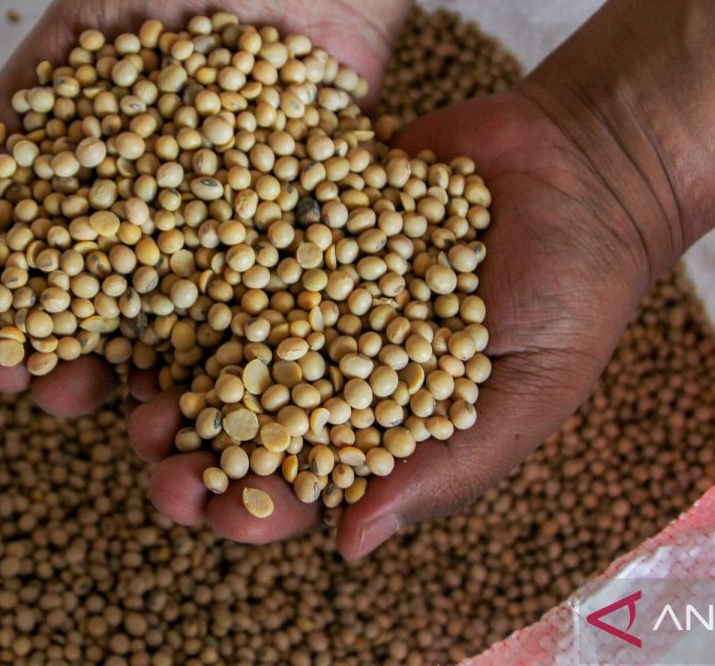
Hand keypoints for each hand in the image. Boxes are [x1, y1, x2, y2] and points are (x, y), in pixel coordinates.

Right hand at [0, 0, 395, 412]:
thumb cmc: (173, 0)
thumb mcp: (77, 34)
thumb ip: (16, 111)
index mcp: (84, 208)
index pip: (27, 267)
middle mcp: (146, 250)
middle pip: (93, 330)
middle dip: (55, 366)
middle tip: (32, 384)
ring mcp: (216, 265)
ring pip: (173, 351)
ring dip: (142, 393)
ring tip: (127, 415)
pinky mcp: (285, 268)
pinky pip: (262, 330)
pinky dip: (243, 370)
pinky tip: (223, 396)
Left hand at [127, 87, 675, 556]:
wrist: (583, 166)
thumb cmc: (574, 293)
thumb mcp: (529, 393)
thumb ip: (448, 470)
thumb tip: (348, 547)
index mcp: (384, 420)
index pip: (308, 480)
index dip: (255, 504)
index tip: (215, 514)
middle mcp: (336, 359)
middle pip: (248, 415)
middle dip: (194, 445)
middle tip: (149, 457)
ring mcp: (314, 288)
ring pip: (227, 337)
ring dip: (174, 367)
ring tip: (131, 385)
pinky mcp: (306, 216)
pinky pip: (244, 240)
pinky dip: (195, 262)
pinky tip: (151, 272)